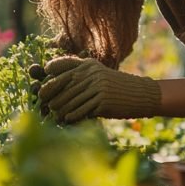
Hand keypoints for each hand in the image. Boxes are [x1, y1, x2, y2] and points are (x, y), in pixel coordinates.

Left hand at [37, 56, 160, 122]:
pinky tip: (66, 120)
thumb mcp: (100, 75)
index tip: (42, 86)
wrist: (142, 94)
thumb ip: (81, 77)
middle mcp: (91, 73)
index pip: (62, 66)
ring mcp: (97, 86)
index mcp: (88, 65)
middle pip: (63, 85)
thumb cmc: (117, 88)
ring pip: (70, 100)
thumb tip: (56, 88)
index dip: (50, 76)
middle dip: (51, 96)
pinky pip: (81, 110)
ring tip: (54, 116)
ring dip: (60, 110)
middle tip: (43, 106)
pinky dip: (72, 116)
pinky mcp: (103, 101)